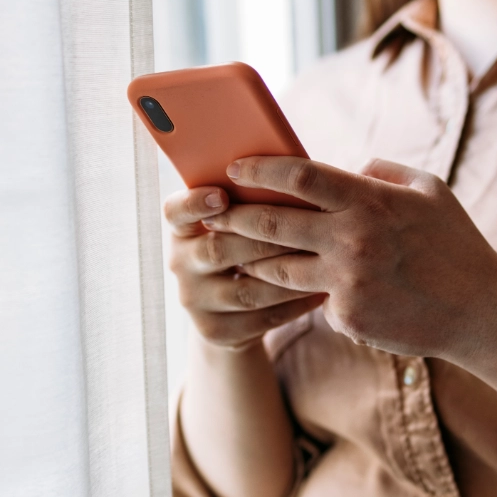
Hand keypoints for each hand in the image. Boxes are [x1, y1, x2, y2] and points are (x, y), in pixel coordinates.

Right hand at [163, 186, 326, 348]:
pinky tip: (320, 292)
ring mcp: (196, 301)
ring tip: (320, 261)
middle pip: (217, 251)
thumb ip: (248, 202)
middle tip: (301, 227)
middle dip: (262, 239)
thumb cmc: (243, 247)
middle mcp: (180, 264)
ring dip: (285, 275)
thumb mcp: (234, 224)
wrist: (227, 313)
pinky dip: (294, 304)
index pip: (175, 212)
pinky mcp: (216, 331)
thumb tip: (290, 166)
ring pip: (245, 290)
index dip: (195, 203)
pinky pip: (261, 318)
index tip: (221, 195)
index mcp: (182, 229)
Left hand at [201, 157, 496, 358]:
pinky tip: (307, 292)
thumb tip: (344, 168)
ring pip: (279, 270)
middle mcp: (353, 240)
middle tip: (213, 213)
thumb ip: (382, 173)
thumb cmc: (456, 244)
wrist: (479, 311)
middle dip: (235, 217)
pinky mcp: (348, 317)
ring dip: (254, 261)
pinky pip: (315, 301)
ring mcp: (347, 282)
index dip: (260, 169)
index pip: (299, 176)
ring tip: (237, 253)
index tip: (236, 168)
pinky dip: (312, 295)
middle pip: (273, 224)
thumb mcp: (429, 191)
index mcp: (371, 201)